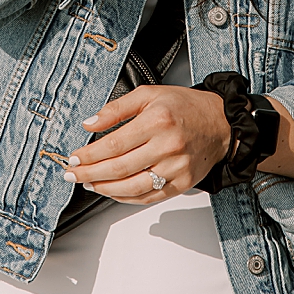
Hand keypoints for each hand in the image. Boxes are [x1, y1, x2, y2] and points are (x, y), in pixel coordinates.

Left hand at [62, 85, 231, 203]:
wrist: (221, 123)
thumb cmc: (184, 107)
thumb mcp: (148, 95)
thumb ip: (115, 109)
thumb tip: (89, 123)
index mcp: (156, 121)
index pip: (113, 144)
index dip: (89, 155)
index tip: (74, 158)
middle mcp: (168, 147)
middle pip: (120, 167)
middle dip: (91, 173)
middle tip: (72, 175)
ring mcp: (177, 168)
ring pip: (133, 186)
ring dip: (106, 189)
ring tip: (89, 184)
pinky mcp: (184, 183)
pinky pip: (150, 197)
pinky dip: (128, 198)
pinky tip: (113, 192)